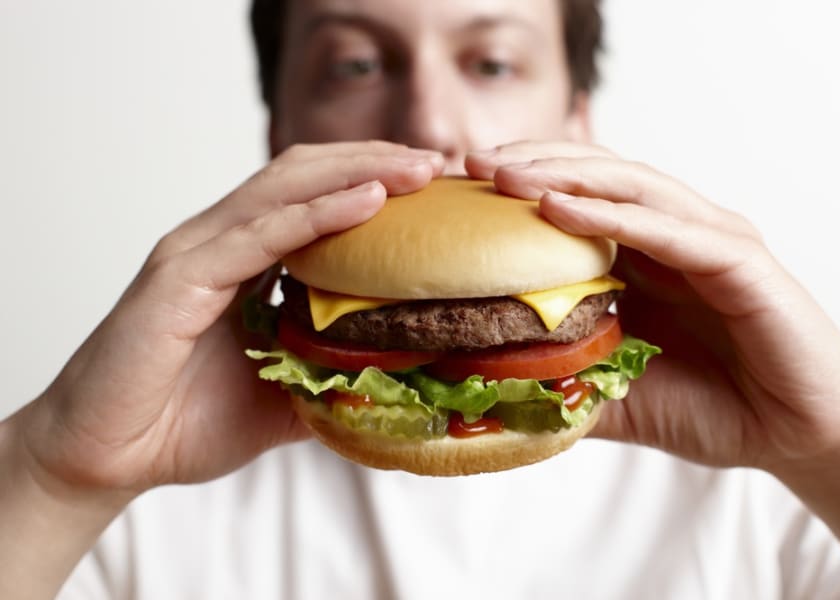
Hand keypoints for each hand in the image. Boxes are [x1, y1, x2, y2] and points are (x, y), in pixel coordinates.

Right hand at [10, 141, 442, 496]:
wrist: (108, 459)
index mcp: (242, 260)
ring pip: (284, 189)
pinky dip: (315, 214)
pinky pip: (258, 235)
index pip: (313, 197)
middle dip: (374, 162)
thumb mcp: (283, 398)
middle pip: (304, 175)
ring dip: (355, 173)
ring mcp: (197, 253)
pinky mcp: (180, 278)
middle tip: (434, 164)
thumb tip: (397, 383)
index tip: (431, 187)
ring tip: (414, 171)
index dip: (372, 181)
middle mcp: (219, 242)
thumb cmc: (185, 424)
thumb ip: (330, 377)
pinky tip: (366, 202)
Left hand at [466, 141, 839, 471]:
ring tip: (505, 175)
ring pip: (631, 187)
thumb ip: (561, 381)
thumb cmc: (710, 408)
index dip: (520, 184)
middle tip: (471, 163)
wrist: (794, 437)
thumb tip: (486, 389)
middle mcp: (677, 233)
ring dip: (565, 176)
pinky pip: (670, 230)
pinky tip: (561, 208)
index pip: (578, 197)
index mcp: (646, 253)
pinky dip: (615, 216)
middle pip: (598, 176)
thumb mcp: (614, 393)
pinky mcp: (742, 262)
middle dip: (533, 163)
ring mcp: (711, 240)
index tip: (460, 187)